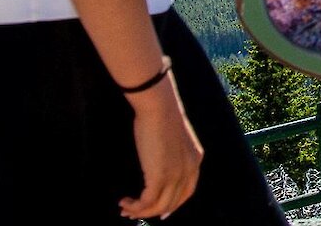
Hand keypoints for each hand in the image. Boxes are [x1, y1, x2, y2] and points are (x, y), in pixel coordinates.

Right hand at [121, 81, 201, 219]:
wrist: (158, 106)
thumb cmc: (160, 115)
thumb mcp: (173, 138)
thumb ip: (172, 152)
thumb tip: (157, 163)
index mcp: (195, 160)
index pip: (187, 192)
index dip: (172, 205)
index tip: (159, 213)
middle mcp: (190, 170)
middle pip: (172, 203)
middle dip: (151, 212)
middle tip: (133, 213)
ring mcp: (176, 174)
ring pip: (159, 206)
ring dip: (140, 212)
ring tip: (125, 209)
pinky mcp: (160, 176)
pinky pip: (147, 202)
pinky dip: (135, 207)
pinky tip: (124, 202)